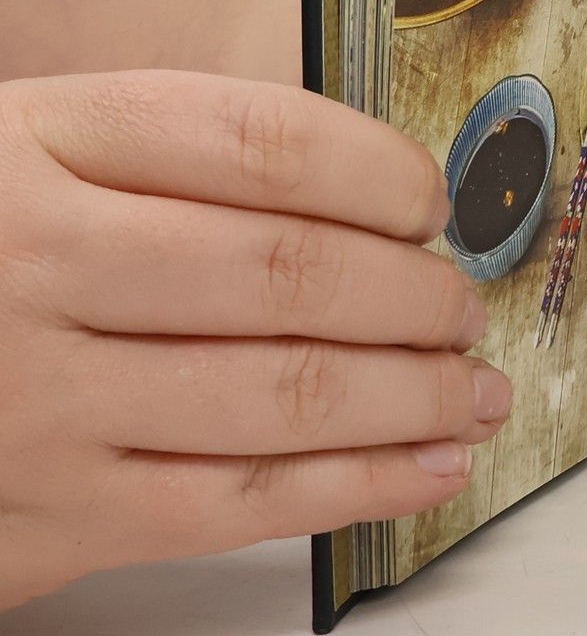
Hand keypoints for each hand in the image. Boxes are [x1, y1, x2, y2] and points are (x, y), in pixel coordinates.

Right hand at [0, 71, 510, 610]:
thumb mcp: (40, 140)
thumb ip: (188, 153)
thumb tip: (375, 187)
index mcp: (50, 140)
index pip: (264, 141)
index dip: (379, 171)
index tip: (434, 200)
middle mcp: (40, 262)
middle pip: (289, 274)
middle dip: (414, 297)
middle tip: (465, 306)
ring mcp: (36, 399)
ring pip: (279, 397)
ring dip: (411, 399)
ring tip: (470, 391)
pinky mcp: (41, 519)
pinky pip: (231, 504)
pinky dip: (352, 488)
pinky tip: (419, 469)